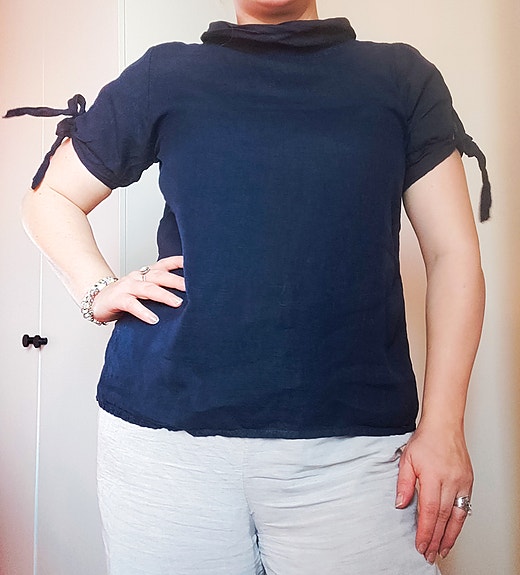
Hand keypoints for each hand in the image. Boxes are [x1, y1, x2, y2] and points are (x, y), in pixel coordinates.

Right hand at [92, 255, 184, 323]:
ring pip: (148, 289)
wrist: (97, 299)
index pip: (164, 264)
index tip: (195, 263)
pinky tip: (153, 319)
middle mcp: (138, 277)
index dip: (179, 262)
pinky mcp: (118, 299)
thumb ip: (160, 290)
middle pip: (160, 276)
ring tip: (177, 303)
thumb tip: (186, 299)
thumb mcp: (144, 290)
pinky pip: (132, 305)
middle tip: (192, 287)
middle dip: (176, 280)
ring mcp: (127, 287)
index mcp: (146, 273)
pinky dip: (144, 312)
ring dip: (164, 295)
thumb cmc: (125, 296)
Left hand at [395, 423, 472, 563]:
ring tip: (442, 550)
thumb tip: (401, 504)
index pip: (429, 510)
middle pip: (443, 517)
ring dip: (449, 536)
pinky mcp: (468, 482)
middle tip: (429, 554)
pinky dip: (458, 523)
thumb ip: (404, 483)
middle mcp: (450, 481)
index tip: (420, 545)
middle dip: (436, 539)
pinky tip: (452, 532)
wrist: (444, 426)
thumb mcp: (407, 459)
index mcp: (433, 476)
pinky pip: (464, 507)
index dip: (425, 531)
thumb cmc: (425, 440)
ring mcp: (462, 482)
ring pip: (457, 516)